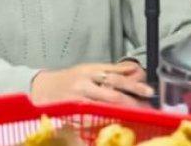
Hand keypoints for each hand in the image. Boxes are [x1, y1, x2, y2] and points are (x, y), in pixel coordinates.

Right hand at [31, 62, 153, 107]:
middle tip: (147, 103)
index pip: (116, 76)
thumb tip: (133, 69)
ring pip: (105, 105)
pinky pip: (93, 116)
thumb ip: (111, 70)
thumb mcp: (89, 69)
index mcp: (90, 70)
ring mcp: (78, 98)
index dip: (134, 84)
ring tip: (138, 113)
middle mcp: (84, 82)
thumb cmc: (69, 79)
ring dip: (123, 110)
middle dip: (132, 98)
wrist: (42, 89)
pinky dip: (107, 119)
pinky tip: (118, 121)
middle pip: (113, 91)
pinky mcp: (74, 111)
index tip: (148, 90)